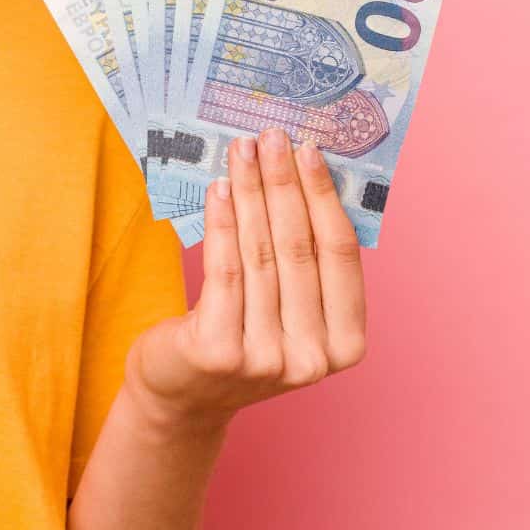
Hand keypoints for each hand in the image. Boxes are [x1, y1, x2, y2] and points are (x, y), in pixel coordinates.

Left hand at [124, 126, 367, 431]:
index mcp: (345, 346)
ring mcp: (265, 359)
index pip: (340, 256)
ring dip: (251, 192)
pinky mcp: (219, 352)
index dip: (325, 198)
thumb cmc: (242, 337)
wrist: (183, 394)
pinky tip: (220, 188)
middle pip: (299, 248)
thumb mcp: (287, 311)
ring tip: (241, 151)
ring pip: (260, 254)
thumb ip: (303, 264)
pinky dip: (223, 223)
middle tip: (271, 135)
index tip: (310, 150)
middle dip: (284, 183)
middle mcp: (312, 359)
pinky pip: (224, 270)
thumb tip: (302, 174)